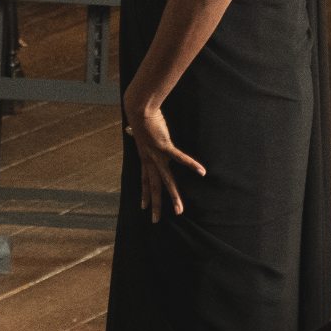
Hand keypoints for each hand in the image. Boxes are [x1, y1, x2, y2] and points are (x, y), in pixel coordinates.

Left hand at [123, 98, 204, 223]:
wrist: (138, 109)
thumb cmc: (140, 119)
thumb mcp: (137, 131)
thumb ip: (136, 134)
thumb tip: (129, 130)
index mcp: (144, 158)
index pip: (144, 181)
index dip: (145, 194)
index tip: (144, 208)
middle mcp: (149, 160)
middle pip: (154, 187)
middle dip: (155, 205)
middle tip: (155, 221)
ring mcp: (157, 155)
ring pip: (166, 180)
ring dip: (173, 196)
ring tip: (179, 210)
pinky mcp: (164, 145)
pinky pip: (179, 157)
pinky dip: (190, 164)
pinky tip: (201, 172)